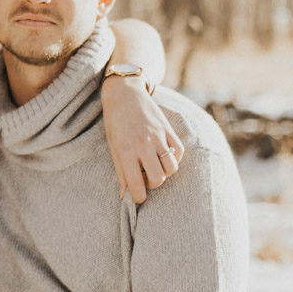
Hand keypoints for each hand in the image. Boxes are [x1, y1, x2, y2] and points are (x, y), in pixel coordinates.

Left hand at [101, 75, 184, 203]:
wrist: (124, 93)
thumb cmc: (114, 122)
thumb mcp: (113, 146)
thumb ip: (121, 171)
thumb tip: (124, 195)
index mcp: (125, 150)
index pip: (136, 184)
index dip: (139, 197)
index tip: (139, 198)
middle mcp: (143, 144)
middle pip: (158, 178)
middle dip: (153, 184)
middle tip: (145, 178)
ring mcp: (158, 136)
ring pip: (172, 167)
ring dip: (165, 173)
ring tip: (155, 167)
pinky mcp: (168, 128)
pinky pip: (179, 151)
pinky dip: (175, 159)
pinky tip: (164, 156)